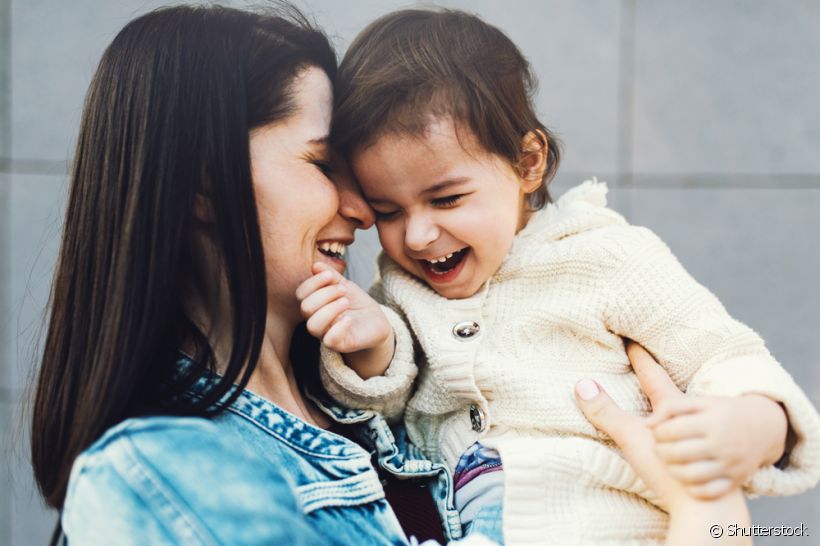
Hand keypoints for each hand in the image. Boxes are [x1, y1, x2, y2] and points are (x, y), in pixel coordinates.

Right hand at [295, 262, 393, 377]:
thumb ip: (331, 276)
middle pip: (305, 308)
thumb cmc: (357, 304)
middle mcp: (316, 320)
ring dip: (330, 309)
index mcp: (314, 304)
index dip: (312, 283)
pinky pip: (329, 340)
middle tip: (343, 290)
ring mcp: (326, 334)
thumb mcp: (345, 285)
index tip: (329, 275)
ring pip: (313, 326)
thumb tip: (315, 266)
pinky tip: (349, 318)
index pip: (301, 294)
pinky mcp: (340, 345)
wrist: (376, 322)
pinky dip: (338, 327)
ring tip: (346, 301)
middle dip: (324, 294)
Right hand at [574, 342, 690, 511]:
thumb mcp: (634, 437)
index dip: (641, 359)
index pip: (653, 376)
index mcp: (674, 409)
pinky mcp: (705, 465)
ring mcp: (700, 443)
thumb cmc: (670, 469)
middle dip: (663, 380)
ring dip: (677, 410)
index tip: (633, 343)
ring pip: (690, 419)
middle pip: (676, 394)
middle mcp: (691, 421)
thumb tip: (582, 385)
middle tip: (653, 366)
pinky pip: (696, 443)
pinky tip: (684, 443)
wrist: (707, 507)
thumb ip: (607, 412)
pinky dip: (688, 437)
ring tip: (667, 403)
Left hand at [646, 393, 787, 498]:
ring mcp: (730, 465)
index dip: (657, 432)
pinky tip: (688, 478)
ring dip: (672, 470)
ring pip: (690, 476)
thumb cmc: (722, 412)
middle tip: (661, 448)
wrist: (764, 427)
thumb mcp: (699, 402)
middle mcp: (722, 444)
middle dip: (660, 452)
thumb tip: (647, 425)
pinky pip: (708, 492)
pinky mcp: (736, 481)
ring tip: (671, 462)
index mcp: (712, 421)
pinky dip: (692, 488)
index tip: (659, 432)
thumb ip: (670, 407)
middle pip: (677, 454)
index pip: (671, 430)